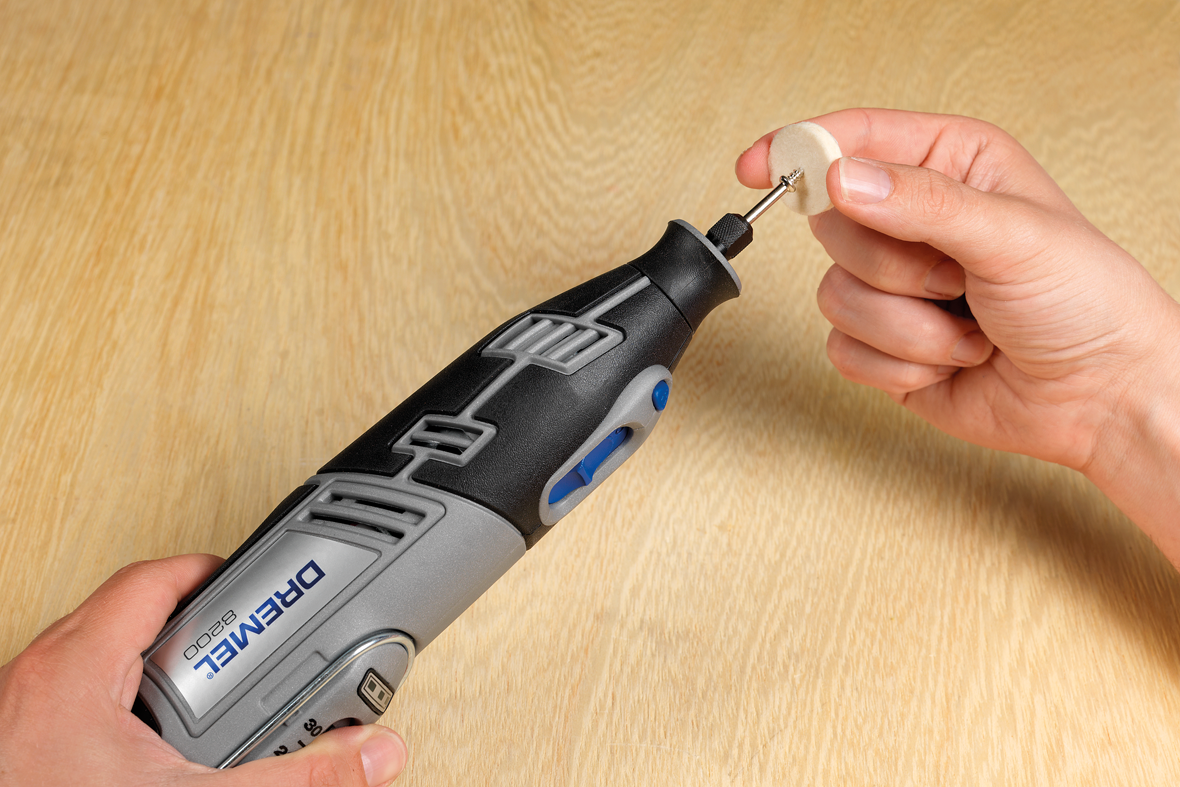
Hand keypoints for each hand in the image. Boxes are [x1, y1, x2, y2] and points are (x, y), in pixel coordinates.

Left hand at [0, 555, 407, 785]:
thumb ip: (290, 775)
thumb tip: (362, 754)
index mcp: (75, 667)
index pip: (151, 579)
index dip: (210, 573)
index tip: (250, 582)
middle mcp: (40, 680)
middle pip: (132, 614)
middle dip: (196, 628)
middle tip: (241, 641)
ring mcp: (26, 713)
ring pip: (103, 660)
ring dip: (160, 671)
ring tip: (206, 698)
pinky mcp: (25, 745)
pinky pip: (82, 702)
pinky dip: (127, 710)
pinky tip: (156, 750)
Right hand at [736, 109, 1179, 561]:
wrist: (1099, 397)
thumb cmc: (1087, 302)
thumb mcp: (1013, 235)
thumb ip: (922, 203)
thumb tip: (842, 180)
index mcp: (948, 166)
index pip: (854, 141)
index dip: (802, 151)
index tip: (760, 167)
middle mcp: (913, 222)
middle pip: (832, 226)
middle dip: (895, 267)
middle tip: (955, 277)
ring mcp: (894, 286)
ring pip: (835, 296)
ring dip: (908, 326)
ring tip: (968, 327)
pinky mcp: (883, 343)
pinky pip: (844, 350)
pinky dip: (901, 365)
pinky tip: (952, 360)